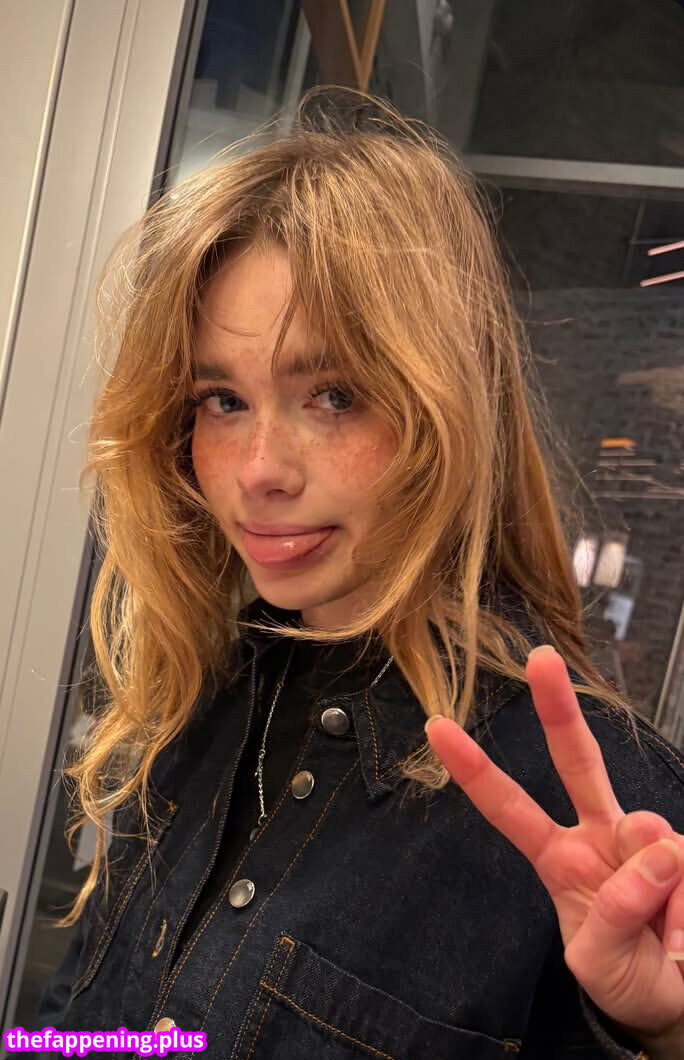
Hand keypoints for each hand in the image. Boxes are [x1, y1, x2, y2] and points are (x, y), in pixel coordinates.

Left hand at [425, 644, 683, 1048]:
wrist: (680, 999)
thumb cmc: (626, 976)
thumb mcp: (596, 964)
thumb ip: (609, 916)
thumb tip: (654, 855)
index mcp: (560, 858)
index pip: (509, 808)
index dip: (474, 769)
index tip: (435, 726)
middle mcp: (601, 835)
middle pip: (578, 761)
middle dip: (557, 708)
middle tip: (540, 659)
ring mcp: (647, 840)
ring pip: (648, 833)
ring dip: (659, 896)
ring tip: (666, 946)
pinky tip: (682, 944)